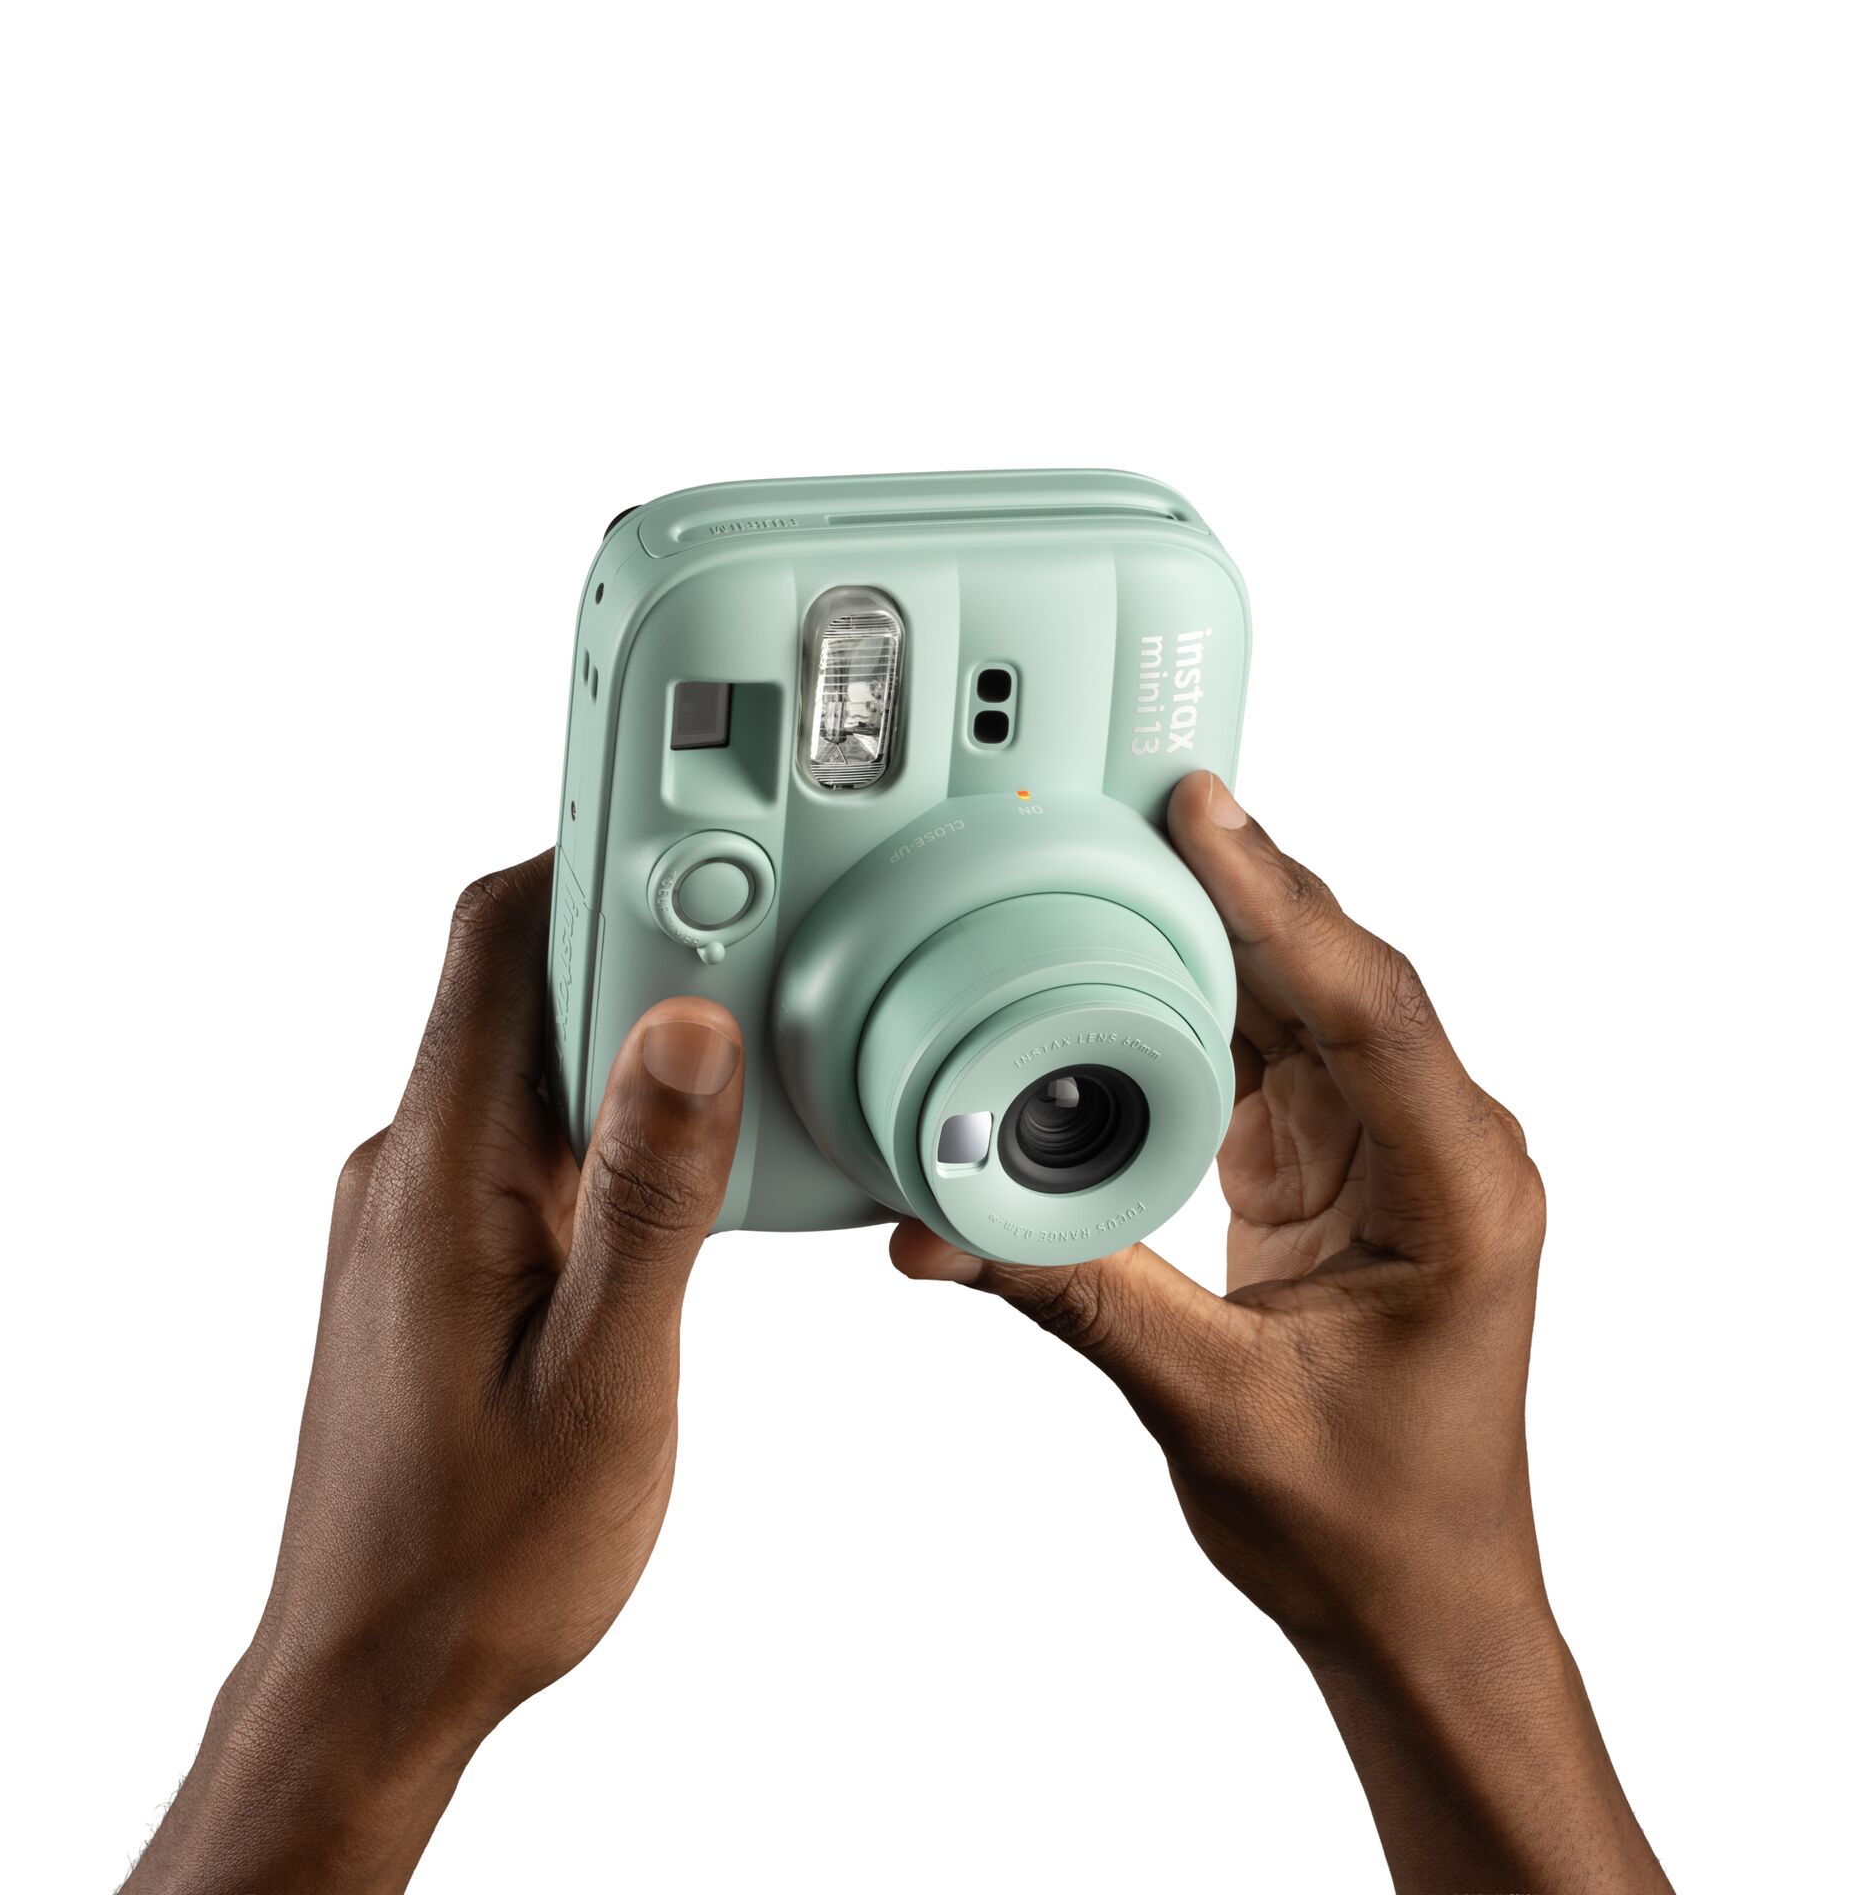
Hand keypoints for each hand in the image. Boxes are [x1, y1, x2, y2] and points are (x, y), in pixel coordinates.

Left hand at [129, 853, 743, 1894]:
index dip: (592, 859)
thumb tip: (688, 1027)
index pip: (497, 944)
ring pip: (533, 1065)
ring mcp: (419, 1212)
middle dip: (644, 945)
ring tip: (745, 1060)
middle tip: (763, 945)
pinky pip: (529, 1139)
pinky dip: (610, 1124)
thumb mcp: (608, 1371)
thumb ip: (652, 1193)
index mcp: (439, 1170)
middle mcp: (412, 1168)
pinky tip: (685, 1174)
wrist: (382, 1665)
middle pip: (524, 986)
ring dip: (634, 1043)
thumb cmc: (486, 1547)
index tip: (699, 834)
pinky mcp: (440, 1255)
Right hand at [892, 773, 1670, 1892]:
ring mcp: (1385, 1153)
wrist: (1419, 1601)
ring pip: (1299, 1001)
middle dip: (1240, 886)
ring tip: (1121, 849)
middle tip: (1140, 798)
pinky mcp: (1330, 1167)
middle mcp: (1438, 1151)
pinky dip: (1195, 1003)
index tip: (1201, 816)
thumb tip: (941, 1228)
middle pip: (1336, 978)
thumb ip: (1077, 1297)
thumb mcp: (1212, 1406)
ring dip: (1215, 931)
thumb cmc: (1370, 1525)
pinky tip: (1129, 954)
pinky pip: (1263, 1051)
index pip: (1373, 1010)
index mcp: (1457, 1192)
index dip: (1279, 902)